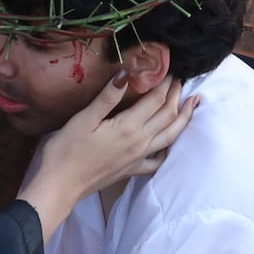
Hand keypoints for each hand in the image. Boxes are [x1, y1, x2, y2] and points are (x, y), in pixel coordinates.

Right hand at [19, 73, 197, 239]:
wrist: (60, 185)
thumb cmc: (66, 150)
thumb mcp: (84, 118)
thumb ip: (107, 97)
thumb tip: (127, 74)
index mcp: (129, 127)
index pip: (155, 100)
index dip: (165, 83)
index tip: (170, 69)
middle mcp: (140, 143)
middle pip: (167, 116)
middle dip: (176, 96)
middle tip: (181, 80)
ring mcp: (138, 158)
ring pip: (170, 136)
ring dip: (183, 118)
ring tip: (193, 104)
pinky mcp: (132, 170)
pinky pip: (158, 160)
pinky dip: (168, 149)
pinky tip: (170, 143)